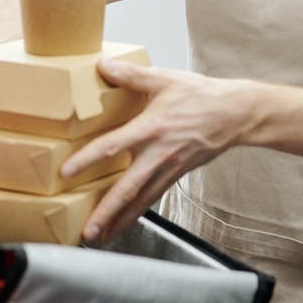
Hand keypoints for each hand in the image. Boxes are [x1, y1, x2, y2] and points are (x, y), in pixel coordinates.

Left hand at [62, 58, 254, 242]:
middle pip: (127, 188)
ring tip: (100, 237)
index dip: (88, 159)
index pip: (113, 146)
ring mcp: (168, 168)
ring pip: (140, 200)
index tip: (66, 173)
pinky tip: (125, 221)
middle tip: (87, 232)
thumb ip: (131, 74)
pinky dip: (137, 212)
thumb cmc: (201, 96)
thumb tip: (102, 65)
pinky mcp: (176, 174)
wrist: (235, 114)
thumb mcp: (165, 79)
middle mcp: (158, 154)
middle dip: (106, 212)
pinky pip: (153, 197)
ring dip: (120, 220)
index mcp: (151, 128)